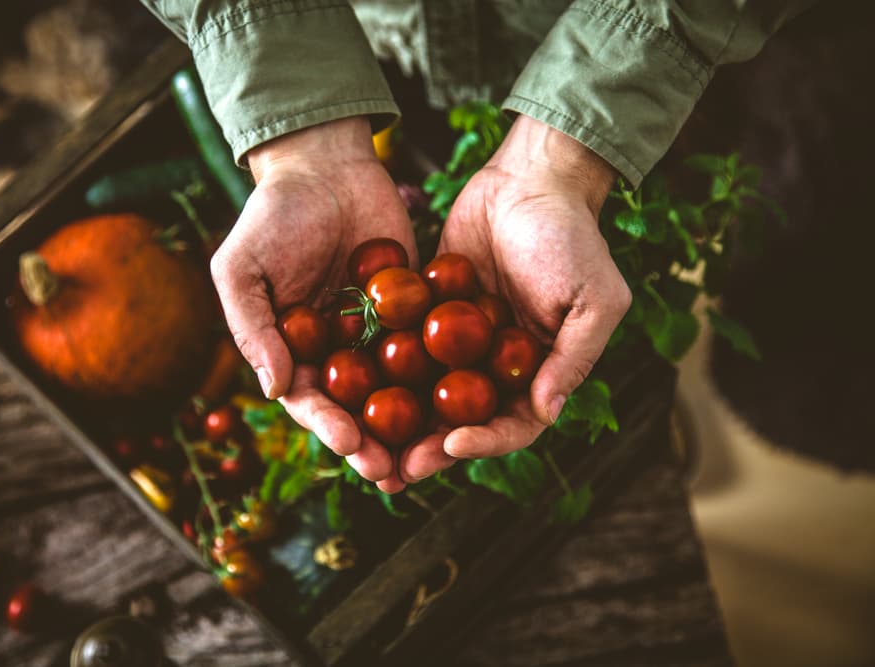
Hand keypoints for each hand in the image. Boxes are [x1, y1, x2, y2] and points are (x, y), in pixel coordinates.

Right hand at [210, 117, 417, 482]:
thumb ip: (252, 327)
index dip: (329, 425)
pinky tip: (467, 398)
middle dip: (374, 443)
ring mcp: (377, 333)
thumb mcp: (242, 268)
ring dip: (412, 425)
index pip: (310, 400)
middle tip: (397, 471)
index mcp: (293, 351)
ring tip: (433, 455)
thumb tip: (274, 389)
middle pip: (356, 407)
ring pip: (397, 389)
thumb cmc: (272, 216)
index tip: (351, 445)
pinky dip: (445, 373)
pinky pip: (429, 345)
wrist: (326, 166)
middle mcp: (336, 351)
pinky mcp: (413, 310)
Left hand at [393, 115, 630, 486]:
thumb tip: (547, 412)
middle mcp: (497, 366)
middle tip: (396, 469)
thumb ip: (574, 357)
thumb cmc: (572, 237)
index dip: (485, 442)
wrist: (530, 179)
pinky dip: (381, 370)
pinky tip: (351, 386)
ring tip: (367, 443)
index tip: (452, 445)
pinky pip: (404, 347)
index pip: (514, 424)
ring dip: (401, 422)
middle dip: (431, 447)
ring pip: (428, 394)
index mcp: (539, 371)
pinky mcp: (428, 313)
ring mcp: (460, 342)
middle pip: (463, 421)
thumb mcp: (593, 298)